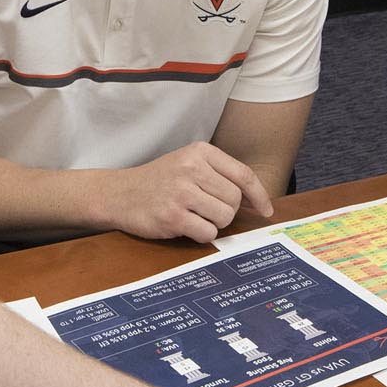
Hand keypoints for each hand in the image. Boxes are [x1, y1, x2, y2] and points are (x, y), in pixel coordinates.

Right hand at [104, 142, 274, 241]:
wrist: (120, 193)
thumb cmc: (160, 181)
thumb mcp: (188, 163)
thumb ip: (220, 175)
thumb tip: (258, 201)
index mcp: (199, 152)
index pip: (243, 174)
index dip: (259, 195)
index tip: (266, 210)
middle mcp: (191, 168)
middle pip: (235, 199)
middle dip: (226, 210)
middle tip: (206, 209)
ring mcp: (180, 192)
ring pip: (224, 217)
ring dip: (214, 223)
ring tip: (194, 215)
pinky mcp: (172, 216)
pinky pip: (208, 233)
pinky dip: (201, 234)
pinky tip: (185, 225)